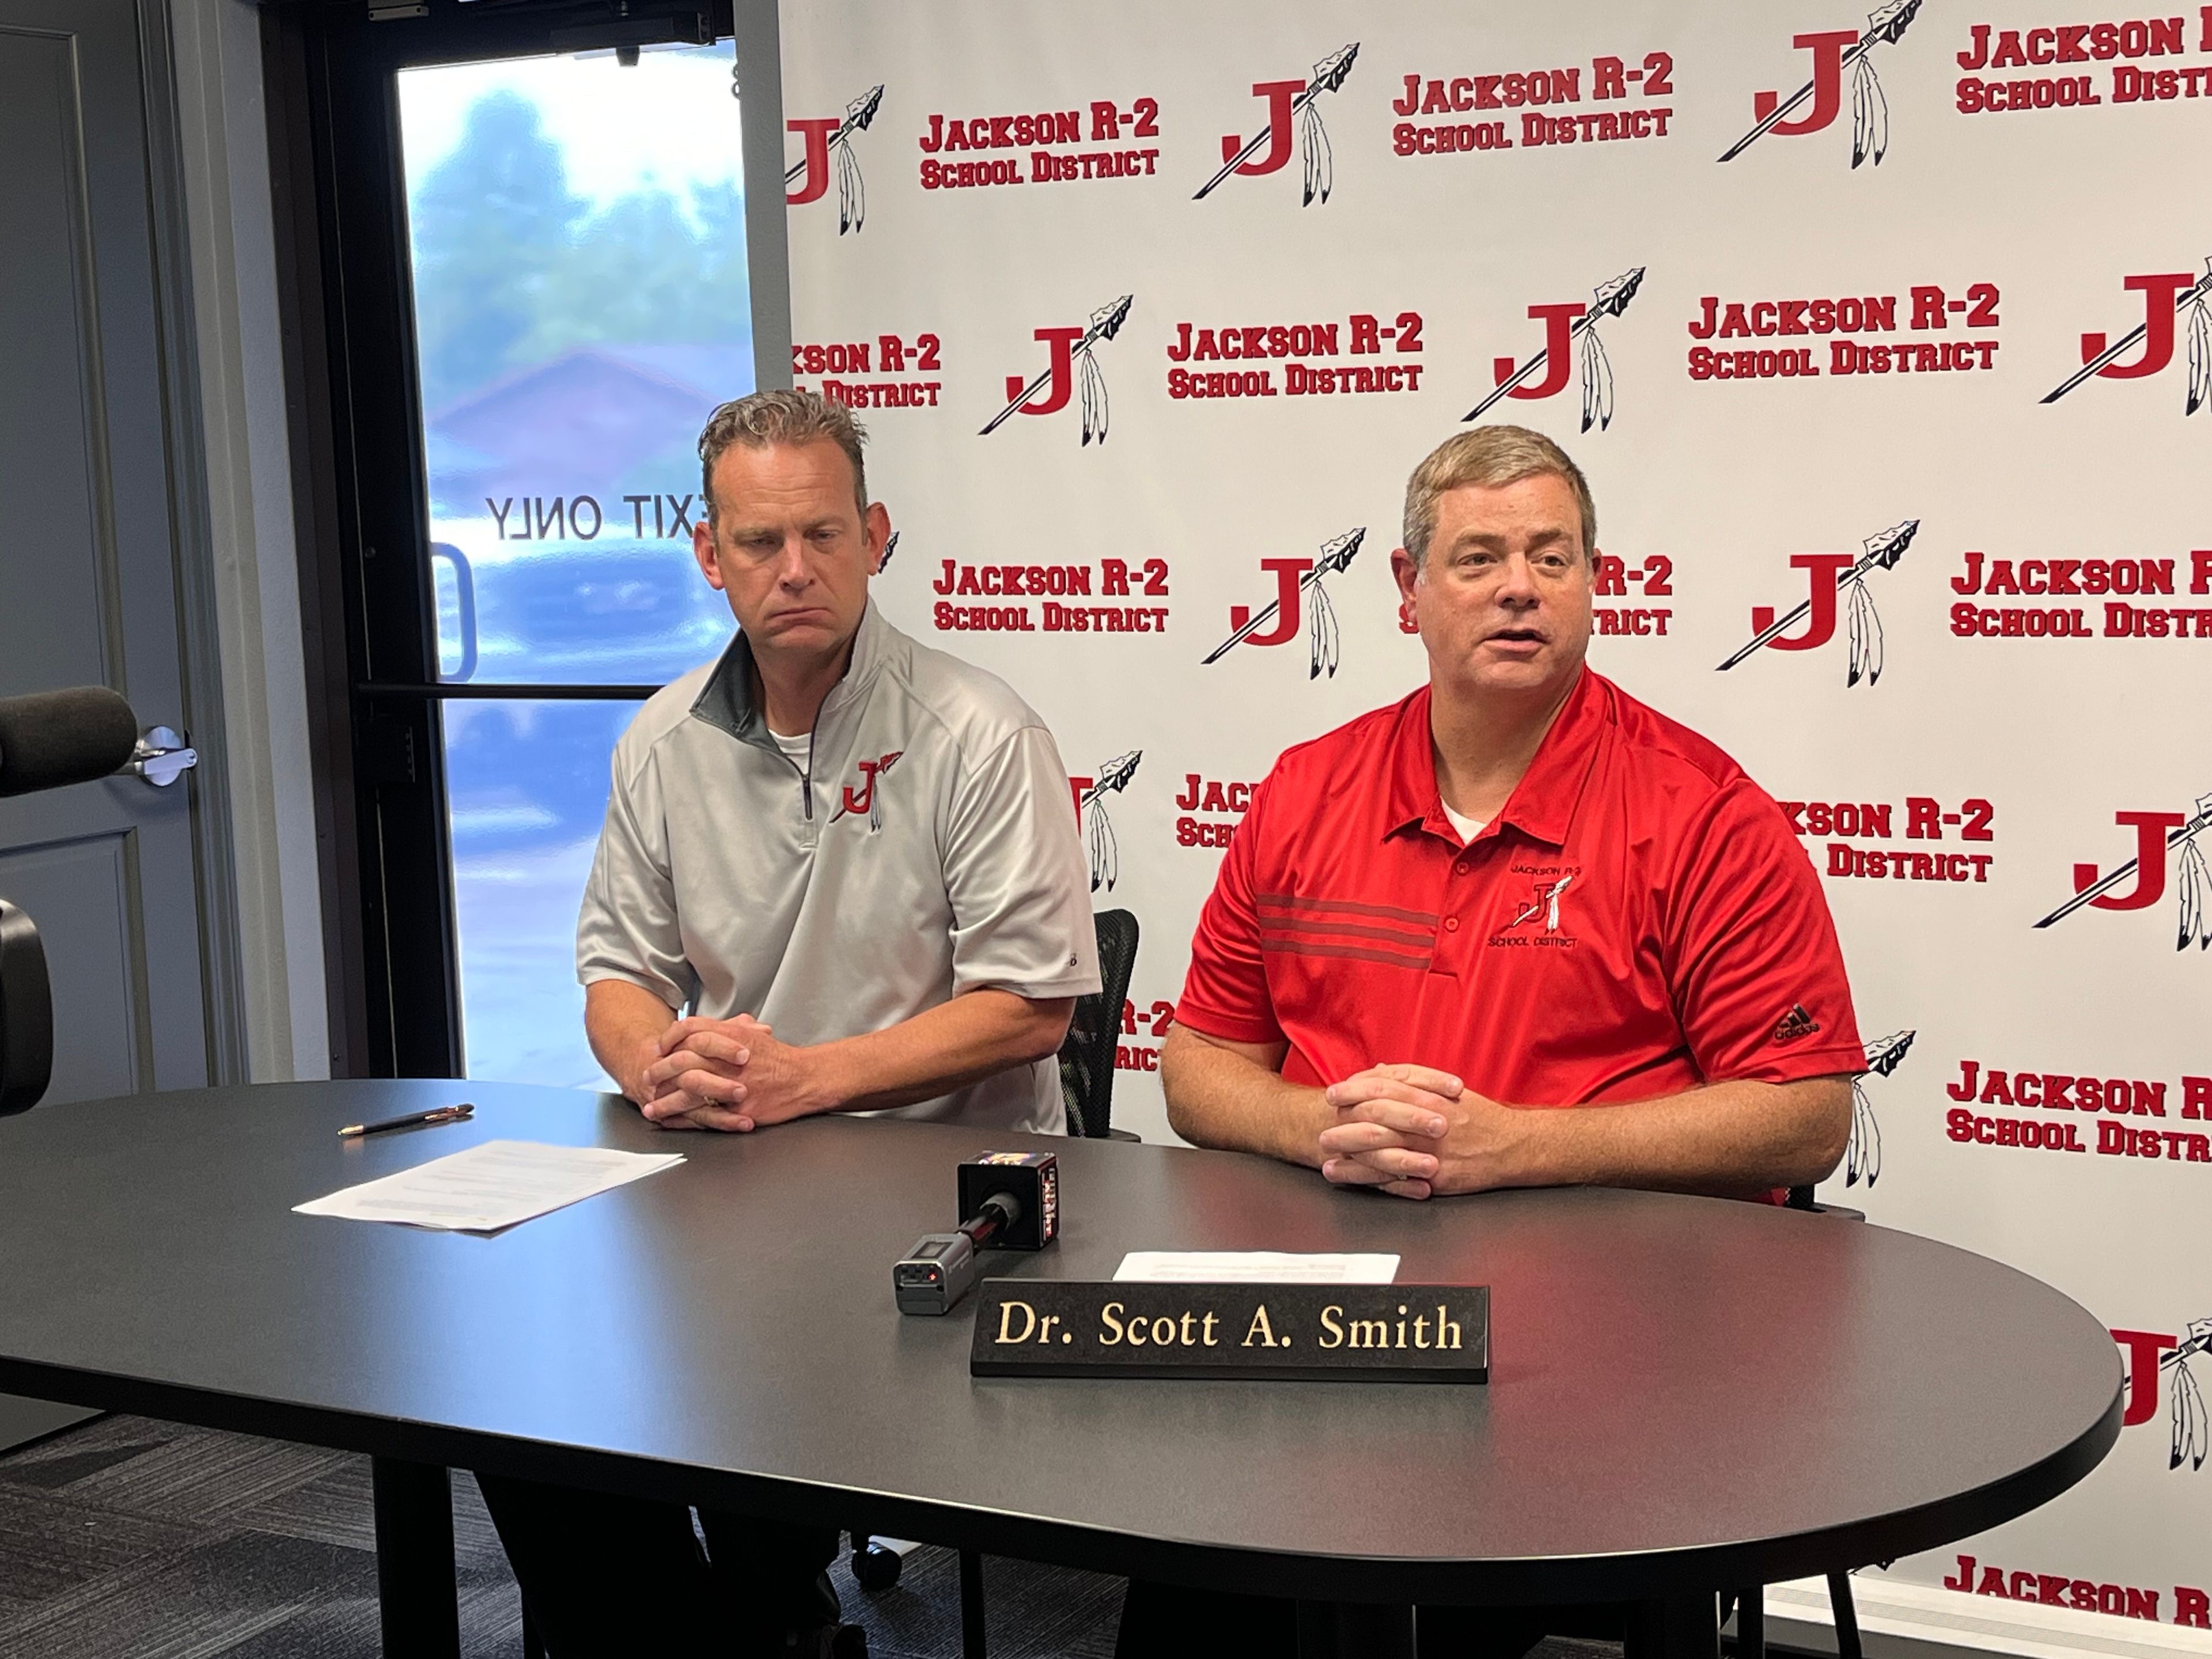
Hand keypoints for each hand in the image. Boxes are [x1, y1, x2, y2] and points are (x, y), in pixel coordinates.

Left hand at [641, 1016, 829, 1132]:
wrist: (805, 1079)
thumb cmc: (778, 1059)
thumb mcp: (752, 1035)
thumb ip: (725, 1030)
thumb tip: (696, 1028)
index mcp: (732, 1036)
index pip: (690, 1030)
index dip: (669, 1039)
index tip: (658, 1049)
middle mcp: (730, 1059)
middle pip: (683, 1061)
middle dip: (660, 1072)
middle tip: (647, 1078)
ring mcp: (733, 1086)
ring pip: (688, 1091)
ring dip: (666, 1101)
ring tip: (652, 1108)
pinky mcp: (738, 1110)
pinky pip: (705, 1116)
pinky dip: (685, 1120)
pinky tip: (672, 1122)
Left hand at [1321, 1071, 1534, 1197]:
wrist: (1513, 1147)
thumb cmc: (1479, 1116)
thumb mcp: (1448, 1090)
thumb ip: (1414, 1079)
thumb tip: (1380, 1070)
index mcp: (1430, 1097)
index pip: (1385, 1088)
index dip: (1355, 1090)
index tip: (1333, 1092)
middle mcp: (1427, 1123)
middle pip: (1377, 1119)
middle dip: (1344, 1121)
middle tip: (1322, 1123)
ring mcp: (1430, 1151)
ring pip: (1380, 1150)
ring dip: (1349, 1152)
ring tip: (1325, 1153)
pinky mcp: (1434, 1177)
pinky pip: (1395, 1177)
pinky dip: (1367, 1177)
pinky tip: (1348, 1177)